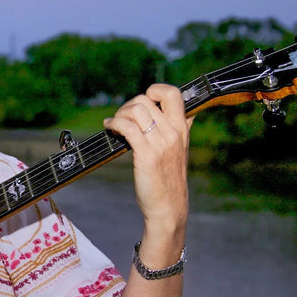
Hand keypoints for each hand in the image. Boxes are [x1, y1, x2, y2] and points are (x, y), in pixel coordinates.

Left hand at [102, 83, 193, 236]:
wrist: (168, 207)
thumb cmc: (169, 180)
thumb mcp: (180, 151)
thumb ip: (181, 130)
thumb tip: (187, 113)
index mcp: (182, 129)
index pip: (173, 94)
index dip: (155, 90)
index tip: (144, 101)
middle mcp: (174, 133)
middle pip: (146, 100)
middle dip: (128, 105)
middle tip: (122, 117)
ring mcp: (161, 143)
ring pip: (136, 110)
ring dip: (120, 113)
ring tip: (115, 123)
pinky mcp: (146, 155)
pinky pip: (127, 128)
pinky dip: (114, 124)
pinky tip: (109, 128)